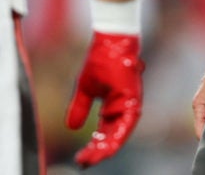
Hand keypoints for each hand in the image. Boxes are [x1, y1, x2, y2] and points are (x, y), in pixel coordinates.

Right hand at [65, 32, 143, 166]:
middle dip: (97, 152)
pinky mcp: (133, 100)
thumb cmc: (99, 62)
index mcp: (112, 108)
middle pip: (110, 138)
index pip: (103, 134)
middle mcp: (122, 110)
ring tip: (92, 159)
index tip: (80, 159)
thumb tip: (71, 128)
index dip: (92, 147)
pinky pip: (126, 124)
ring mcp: (129, 106)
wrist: (109, 42)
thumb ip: (79, 108)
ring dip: (105, 148)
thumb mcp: (84, 89)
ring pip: (118, 135)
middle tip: (84, 163)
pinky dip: (117, 136)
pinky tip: (106, 147)